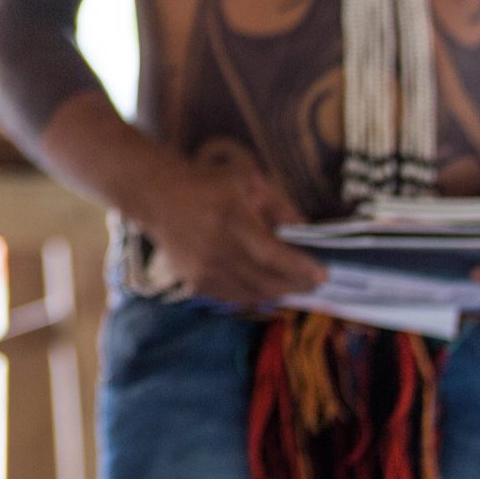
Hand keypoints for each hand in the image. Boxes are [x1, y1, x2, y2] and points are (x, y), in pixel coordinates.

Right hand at [133, 144, 325, 306]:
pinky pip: (233, 297)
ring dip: (278, 292)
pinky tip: (266, 286)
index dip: (300, 268)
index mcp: (230, 218)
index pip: (271, 254)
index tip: (323, 275)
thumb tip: (306, 231)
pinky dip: (254, 295)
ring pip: (251, 294)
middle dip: (296, 285)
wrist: (156, 197)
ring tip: (294, 285)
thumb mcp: (246, 181)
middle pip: (265, 280)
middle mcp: (215, 248)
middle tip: (314, 283)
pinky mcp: (194, 281)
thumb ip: (279, 205)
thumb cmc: (206, 184)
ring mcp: (203, 269)